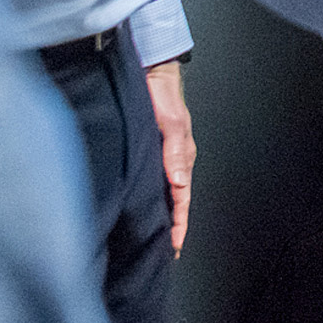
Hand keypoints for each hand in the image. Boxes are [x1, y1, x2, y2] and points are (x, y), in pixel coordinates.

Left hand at [146, 59, 194, 254]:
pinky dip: (150, 198)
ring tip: (151, 238)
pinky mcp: (148, 151)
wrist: (150, 69)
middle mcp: (172, 161)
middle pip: (174, 202)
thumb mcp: (170, 123)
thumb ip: (174, 153)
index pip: (182, 200)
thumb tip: (179, 183)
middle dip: (170, 227)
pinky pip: (151, 181)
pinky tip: (140, 207)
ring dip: (159, 215)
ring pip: (163, 194)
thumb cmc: (162, 93)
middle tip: (163, 253)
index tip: (174, 248)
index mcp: (181, 158)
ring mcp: (160, 157)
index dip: (179, 226)